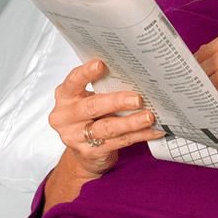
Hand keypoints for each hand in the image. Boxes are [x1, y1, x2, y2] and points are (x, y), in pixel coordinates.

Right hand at [47, 59, 161, 176]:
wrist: (84, 152)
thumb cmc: (89, 117)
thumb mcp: (87, 99)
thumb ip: (101, 88)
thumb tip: (132, 75)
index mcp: (64, 97)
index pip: (72, 82)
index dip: (85, 73)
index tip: (100, 64)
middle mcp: (65, 117)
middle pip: (92, 107)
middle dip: (116, 101)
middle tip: (137, 99)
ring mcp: (76, 137)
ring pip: (107, 128)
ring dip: (130, 122)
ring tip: (149, 117)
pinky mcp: (90, 153)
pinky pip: (119, 142)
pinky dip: (139, 135)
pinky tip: (153, 131)